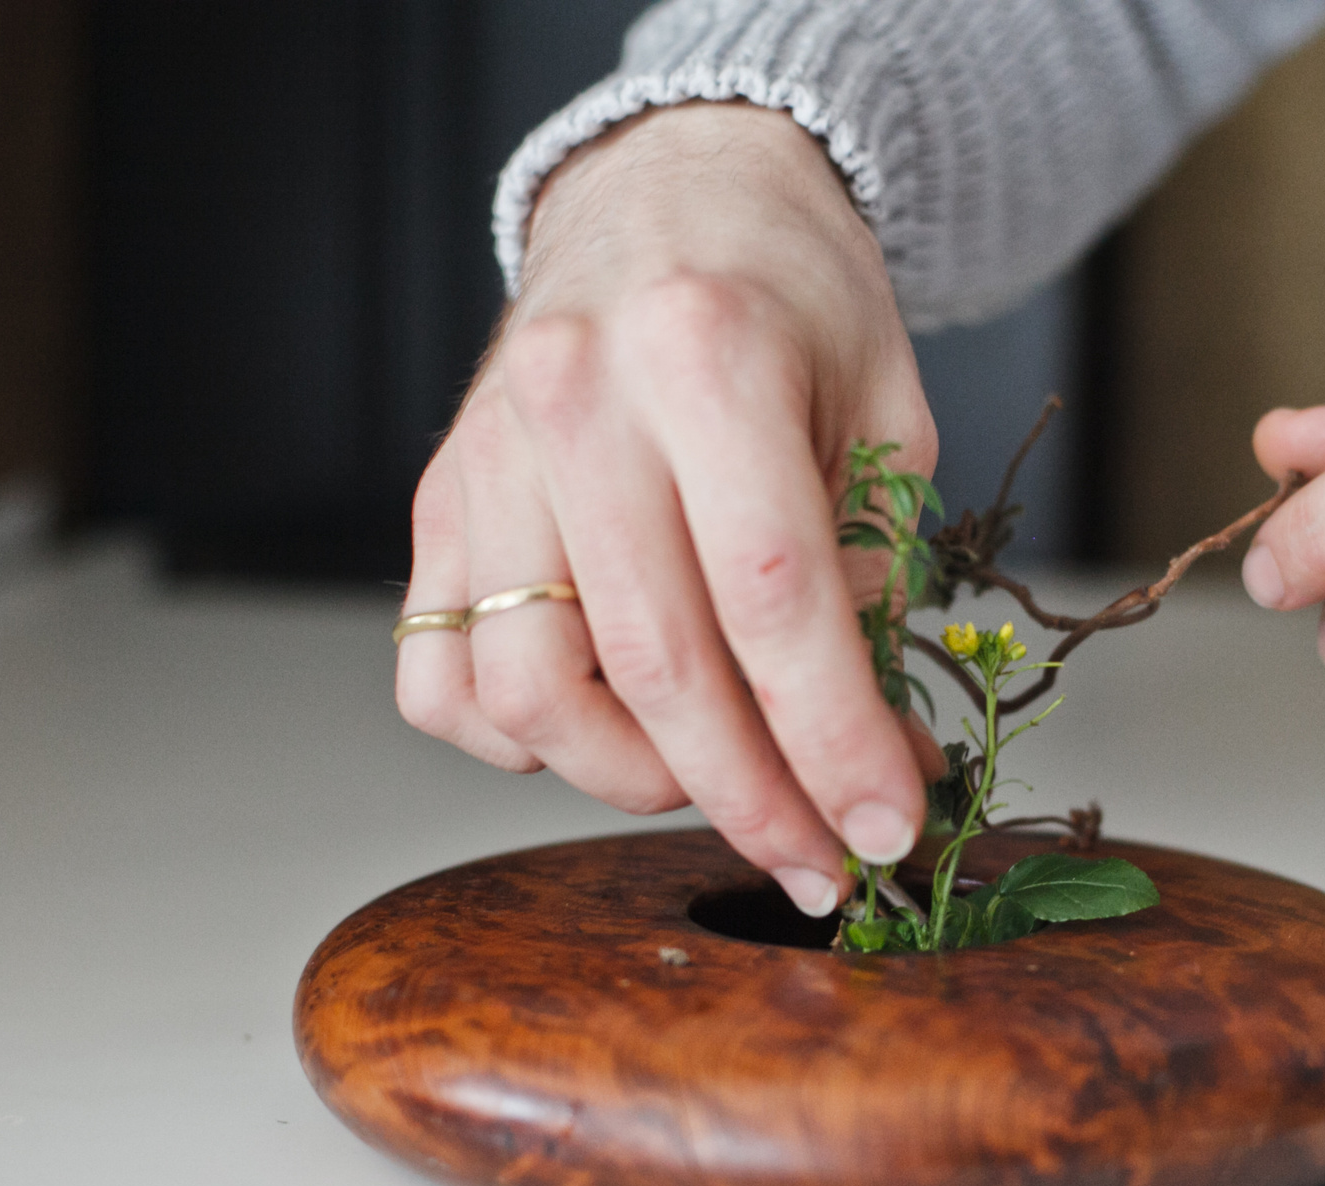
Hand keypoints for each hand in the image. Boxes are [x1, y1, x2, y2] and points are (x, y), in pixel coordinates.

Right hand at [398, 104, 934, 913]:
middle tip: (820, 859)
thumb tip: (859, 743)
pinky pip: (442, 677)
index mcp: (706, 354)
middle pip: (653, 669)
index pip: (770, 600)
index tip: (887, 829)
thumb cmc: (789, 295)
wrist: (669, 187)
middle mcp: (578, 399)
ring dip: (632, 781)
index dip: (833, 740)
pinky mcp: (438, 498)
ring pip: (528, 694)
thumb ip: (874, 568)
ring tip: (716, 777)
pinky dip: (517, 741)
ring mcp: (489, 453)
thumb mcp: (885, 407)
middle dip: (752, 799)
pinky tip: (601, 722)